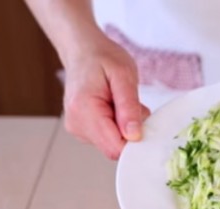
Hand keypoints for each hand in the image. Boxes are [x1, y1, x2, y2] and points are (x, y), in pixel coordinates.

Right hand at [62, 36, 149, 159]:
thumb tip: (134, 136)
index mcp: (84, 110)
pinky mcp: (81, 130)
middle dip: (130, 132)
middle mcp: (76, 124)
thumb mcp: (124, 75)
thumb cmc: (103, 57)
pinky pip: (106, 137)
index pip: (114, 147)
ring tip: (119, 102)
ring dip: (124, 127)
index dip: (134, 141)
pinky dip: (116, 126)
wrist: (83, 50)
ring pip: (111, 144)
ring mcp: (77, 128)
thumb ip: (129, 107)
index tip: (143, 122)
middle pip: (113, 147)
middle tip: (131, 106)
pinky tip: (113, 106)